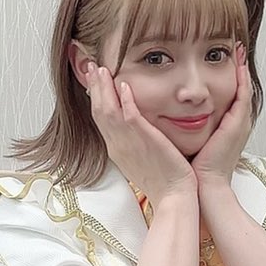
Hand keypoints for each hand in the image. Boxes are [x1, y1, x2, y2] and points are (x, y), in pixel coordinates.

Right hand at [83, 62, 196, 206]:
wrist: (173, 197)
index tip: (94, 82)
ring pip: (108, 110)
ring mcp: (128, 143)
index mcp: (117, 149)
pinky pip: (130, 116)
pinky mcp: (144, 141)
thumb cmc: (163, 181)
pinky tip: (124, 85)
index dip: (96, 98)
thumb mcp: (143, 160)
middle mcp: (118, 145)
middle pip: (99, 111)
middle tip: (91, 68)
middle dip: (95, 88)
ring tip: (101, 69)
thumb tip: (136, 132)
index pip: (101, 119)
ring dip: (104, 88)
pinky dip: (125, 100)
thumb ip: (136, 143)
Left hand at [192, 47, 253, 188]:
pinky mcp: (237, 124)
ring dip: (242, 67)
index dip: (229, 76)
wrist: (205, 185)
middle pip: (241, 88)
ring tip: (238, 48)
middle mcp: (237, 122)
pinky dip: (241, 78)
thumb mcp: (194, 141)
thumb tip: (173, 115)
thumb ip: (189, 126)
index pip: (230, 95)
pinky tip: (237, 63)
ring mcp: (240, 122)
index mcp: (227, 126)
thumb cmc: (197, 169)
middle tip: (236, 46)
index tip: (224, 58)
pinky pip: (242, 95)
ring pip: (244, 88)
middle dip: (239, 66)